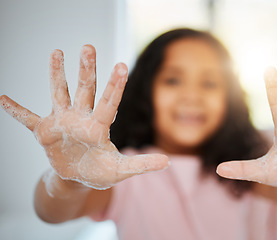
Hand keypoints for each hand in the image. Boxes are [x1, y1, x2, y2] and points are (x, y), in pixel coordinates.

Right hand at [0, 45, 168, 189]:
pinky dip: (16, 111)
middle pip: (85, 90)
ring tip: (56, 52)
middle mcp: (81, 118)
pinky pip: (28, 118)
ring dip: (56, 74)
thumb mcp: (121, 170)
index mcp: (99, 126)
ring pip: (60, 93)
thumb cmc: (100, 171)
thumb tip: (168, 161)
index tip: (121, 65)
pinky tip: (3, 99)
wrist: (78, 177)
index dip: (115, 85)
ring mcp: (62, 122)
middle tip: (88, 47)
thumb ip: (142, 164)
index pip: (109, 103)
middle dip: (87, 70)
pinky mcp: (45, 131)